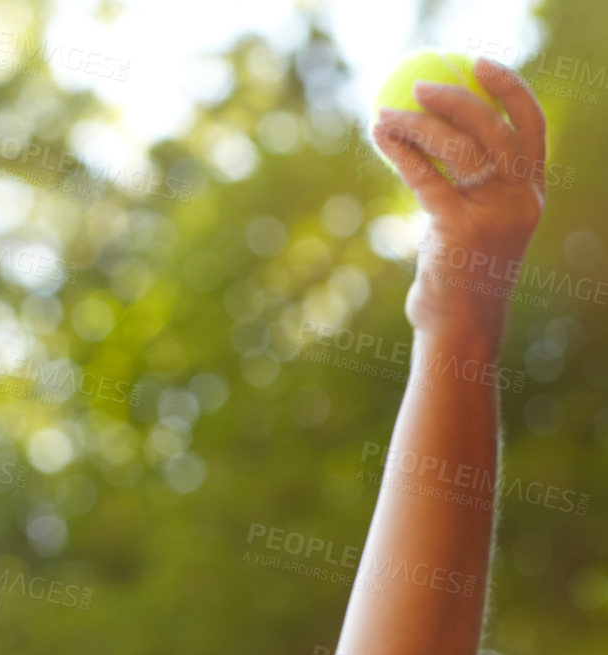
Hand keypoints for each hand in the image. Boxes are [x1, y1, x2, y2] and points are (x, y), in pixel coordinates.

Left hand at [370, 58, 546, 341]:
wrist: (460, 331)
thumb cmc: (462, 279)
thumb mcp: (479, 228)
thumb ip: (474, 190)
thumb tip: (440, 144)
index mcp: (531, 195)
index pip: (531, 127)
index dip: (509, 89)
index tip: (479, 66)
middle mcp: (519, 201)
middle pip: (491, 127)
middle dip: (454, 97)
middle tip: (418, 87)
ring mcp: (491, 215)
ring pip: (456, 147)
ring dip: (416, 123)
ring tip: (385, 115)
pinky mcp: (458, 230)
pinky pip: (425, 177)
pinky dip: (399, 152)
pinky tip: (380, 138)